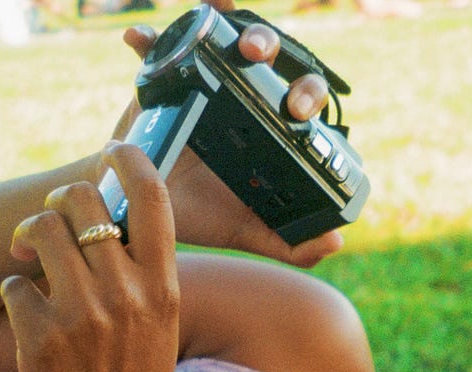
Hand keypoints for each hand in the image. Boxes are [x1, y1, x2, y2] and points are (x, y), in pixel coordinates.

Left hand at [2, 145, 178, 371]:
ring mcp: (82, 315)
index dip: (128, 160)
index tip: (111, 153)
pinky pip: (12, 287)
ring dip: (24, 242)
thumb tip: (107, 229)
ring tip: (24, 266)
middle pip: (79, 202)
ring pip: (36, 232)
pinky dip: (12, 299)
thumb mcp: (157, 336)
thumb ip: (141, 283)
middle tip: (45, 226)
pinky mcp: (38, 337)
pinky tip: (25, 326)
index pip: (152, 199)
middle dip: (55, 203)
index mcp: (165, 291)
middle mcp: (126, 295)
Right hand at [111, 0, 343, 267]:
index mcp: (270, 128)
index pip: (301, 100)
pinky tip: (137, 39)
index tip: (298, 112)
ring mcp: (206, 82)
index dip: (307, 97)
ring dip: (230, 27)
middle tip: (257, 58)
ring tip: (229, 41)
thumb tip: (334, 241)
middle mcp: (243, 97)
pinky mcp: (167, 78)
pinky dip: (150, 37)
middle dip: (271, 48)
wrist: (139, 214)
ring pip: (226, 40)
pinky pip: (161, 47)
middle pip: (271, 60)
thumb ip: (290, 244)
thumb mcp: (245, 231)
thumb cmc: (200, 216)